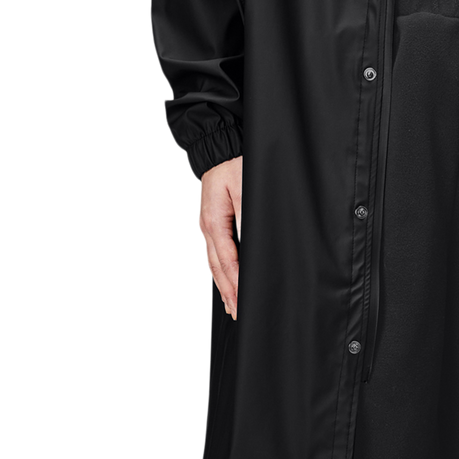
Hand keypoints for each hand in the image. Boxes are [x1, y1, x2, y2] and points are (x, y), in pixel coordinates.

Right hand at [197, 158, 242, 317]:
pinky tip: (225, 279)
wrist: (219, 146)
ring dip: (224, 284)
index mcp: (214, 222)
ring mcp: (207, 225)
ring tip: (232, 304)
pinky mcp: (211, 222)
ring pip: (214, 262)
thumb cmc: (233, 165)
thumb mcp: (244, 192)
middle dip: (229, 292)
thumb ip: (247, 221)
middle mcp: (207, 227)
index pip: (227, 261)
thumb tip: (251, 248)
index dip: (236, 284)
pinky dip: (220, 270)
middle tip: (238, 312)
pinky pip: (214, 252)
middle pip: (218, 267)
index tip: (244, 301)